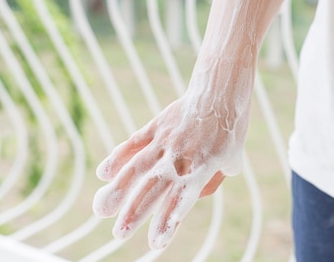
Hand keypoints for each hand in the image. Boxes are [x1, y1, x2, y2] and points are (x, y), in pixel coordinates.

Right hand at [92, 91, 247, 248]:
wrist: (221, 90)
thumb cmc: (231, 128)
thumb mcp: (232, 159)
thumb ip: (214, 179)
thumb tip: (199, 194)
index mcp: (202, 168)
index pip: (182, 201)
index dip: (168, 222)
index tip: (155, 243)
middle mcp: (180, 157)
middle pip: (154, 188)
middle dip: (136, 212)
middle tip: (119, 234)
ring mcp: (166, 141)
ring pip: (138, 167)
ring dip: (119, 188)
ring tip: (101, 209)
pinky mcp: (157, 126)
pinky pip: (136, 142)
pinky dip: (119, 156)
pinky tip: (103, 173)